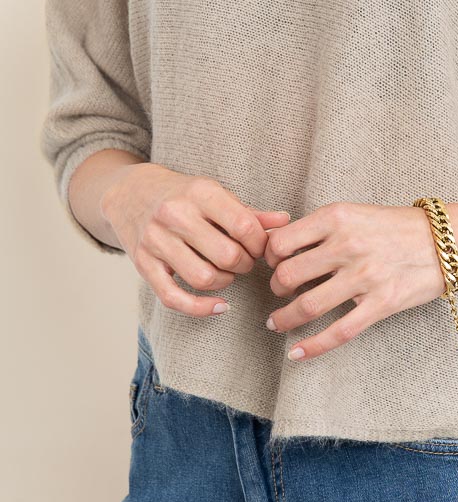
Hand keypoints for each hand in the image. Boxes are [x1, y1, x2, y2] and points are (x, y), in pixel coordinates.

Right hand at [100, 164, 290, 316]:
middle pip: (227, 256)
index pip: (244, 227)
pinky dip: (200, 308)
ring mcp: (156, 241)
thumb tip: (285, 222)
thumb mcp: (216, 194)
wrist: (129, 193)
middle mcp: (176, 215)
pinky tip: (219, 306)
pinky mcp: (143, 264)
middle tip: (244, 260)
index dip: (261, 244)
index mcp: (200, 193)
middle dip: (245, 264)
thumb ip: (250, 212)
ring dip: (225, 283)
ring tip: (226, 273)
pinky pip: (173, 298)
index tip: (260, 247)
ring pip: (204, 278)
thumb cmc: (182, 195)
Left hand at [262, 201, 449, 357]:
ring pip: (306, 306)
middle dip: (277, 289)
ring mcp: (365, 276)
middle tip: (281, 293)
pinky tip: (296, 354)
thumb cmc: (399, 226)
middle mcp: (347, 245)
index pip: (281, 242)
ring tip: (278, 322)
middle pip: (287, 275)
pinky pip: (338, 332)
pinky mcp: (382, 303)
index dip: (270, 258)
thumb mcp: (356, 214)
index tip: (275, 265)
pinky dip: (312, 347)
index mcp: (337, 217)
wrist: (449, 239)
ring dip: (284, 318)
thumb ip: (321, 228)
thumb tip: (278, 243)